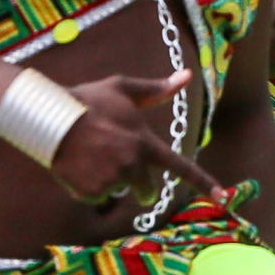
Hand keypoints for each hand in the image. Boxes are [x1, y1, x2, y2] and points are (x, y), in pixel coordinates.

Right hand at [41, 71, 225, 213]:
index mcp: (145, 145)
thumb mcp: (124, 89)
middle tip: (118, 164)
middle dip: (138, 185)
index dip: (204, 183)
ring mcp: (111, 181)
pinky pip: (95, 196)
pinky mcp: (90, 192)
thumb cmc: (89, 100)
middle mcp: (132, 167)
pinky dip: (88, 186)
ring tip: (90, 156)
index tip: (223, 198)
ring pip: (117, 190)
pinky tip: (77, 166)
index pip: (181, 167)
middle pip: (145, 190)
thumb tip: (186, 76)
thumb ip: (156, 89)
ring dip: (108, 180)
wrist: (50, 117)